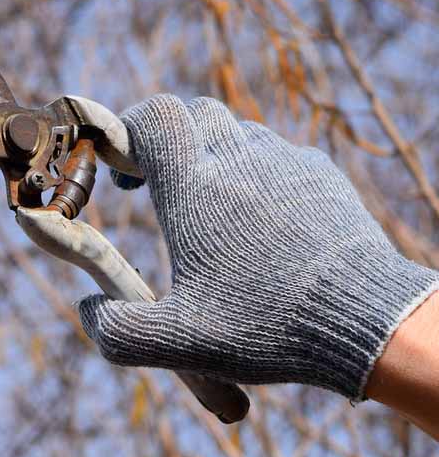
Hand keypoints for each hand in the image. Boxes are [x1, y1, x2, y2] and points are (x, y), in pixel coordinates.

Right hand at [80, 95, 438, 399]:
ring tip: (206, 211)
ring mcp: (287, 163)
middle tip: (155, 183)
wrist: (368, 321)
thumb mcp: (175, 344)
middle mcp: (240, 161)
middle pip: (195, 111)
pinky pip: (277, 155)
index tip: (121, 169)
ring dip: (211, 156)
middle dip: (167, 139)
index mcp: (196, 188)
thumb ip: (114, 332)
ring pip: (237, 132)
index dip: (127, 129)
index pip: (154, 116)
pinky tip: (258, 226)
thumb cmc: (266, 328)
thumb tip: (88, 308)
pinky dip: (254, 174)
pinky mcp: (322, 176)